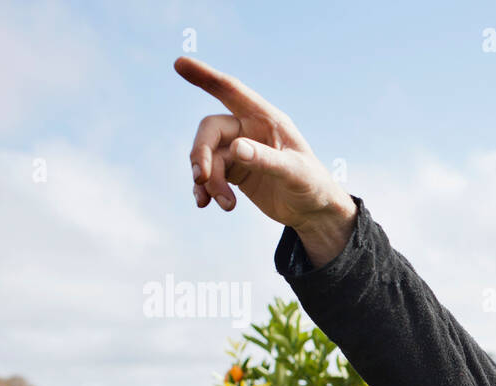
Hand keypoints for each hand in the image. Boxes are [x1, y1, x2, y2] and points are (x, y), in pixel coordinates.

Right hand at [174, 57, 354, 247]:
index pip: (232, 92)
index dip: (206, 77)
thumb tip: (235, 148)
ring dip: (207, 180)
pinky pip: (210, 174)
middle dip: (201, 154)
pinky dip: (206, 188)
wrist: (315, 212)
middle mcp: (250, 130)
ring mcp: (240, 150)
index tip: (179, 62)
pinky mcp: (235, 170)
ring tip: (224, 204)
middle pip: (210, 130)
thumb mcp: (295, 174)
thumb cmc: (313, 186)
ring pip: (207, 156)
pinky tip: (208, 204)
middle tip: (202, 179)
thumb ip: (267, 160)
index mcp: (267, 120)